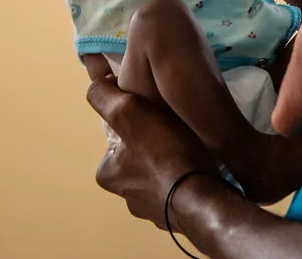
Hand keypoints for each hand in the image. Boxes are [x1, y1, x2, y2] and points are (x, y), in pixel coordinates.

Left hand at [87, 77, 217, 228]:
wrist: (204, 201)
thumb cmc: (165, 155)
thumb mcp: (128, 113)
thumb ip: (105, 97)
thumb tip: (97, 84)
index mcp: (108, 174)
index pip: (117, 138)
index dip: (136, 120)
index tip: (155, 114)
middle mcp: (125, 196)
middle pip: (139, 157)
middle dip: (155, 144)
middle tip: (176, 132)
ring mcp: (152, 210)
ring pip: (160, 175)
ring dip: (172, 163)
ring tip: (191, 150)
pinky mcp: (176, 217)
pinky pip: (178, 191)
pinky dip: (186, 180)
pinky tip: (198, 171)